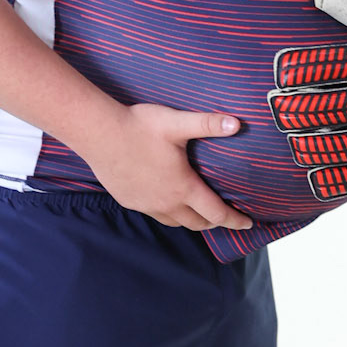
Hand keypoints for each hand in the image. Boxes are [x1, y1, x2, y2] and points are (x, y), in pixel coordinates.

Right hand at [80, 104, 252, 232]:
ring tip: (197, 212)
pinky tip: (165, 201)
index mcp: (183, 187)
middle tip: (224, 217)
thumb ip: (208, 124)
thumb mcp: (177, 123)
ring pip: (174, 222)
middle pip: (197, 223)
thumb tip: (237, 123)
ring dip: (190, 220)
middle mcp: (166, 202)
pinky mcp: (129, 200)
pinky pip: (154, 214)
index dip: (235, 219)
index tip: (247, 222)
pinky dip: (167, 213)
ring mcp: (146, 204)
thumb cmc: (138, 127)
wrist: (98, 134)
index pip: (216, 212)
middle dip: (214, 222)